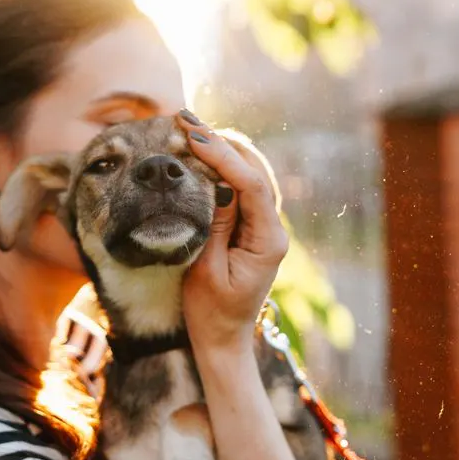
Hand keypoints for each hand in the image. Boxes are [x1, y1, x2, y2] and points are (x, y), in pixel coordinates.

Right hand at [175, 109, 287, 352]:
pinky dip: (222, 166)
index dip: (223, 157)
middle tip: (185, 119)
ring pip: (250, 174)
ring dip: (221, 149)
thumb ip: (213, 226)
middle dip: (221, 143)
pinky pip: (241, 187)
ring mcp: (264, 226)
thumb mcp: (205, 271)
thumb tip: (216, 182)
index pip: (252, 186)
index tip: (194, 137)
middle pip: (255, 171)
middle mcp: (272, 229)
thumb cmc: (210, 313)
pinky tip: (200, 152)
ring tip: (189, 128)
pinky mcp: (252, 226)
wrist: (222, 340)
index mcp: (268, 242)